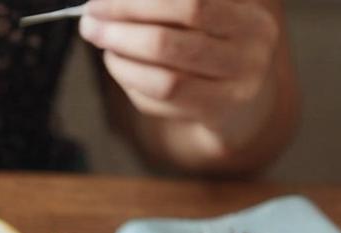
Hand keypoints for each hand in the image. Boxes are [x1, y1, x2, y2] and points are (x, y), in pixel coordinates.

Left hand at [79, 0, 280, 127]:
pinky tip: (118, 64)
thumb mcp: (204, 11)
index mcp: (248, 13)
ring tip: (102, 44)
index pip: (189, 4)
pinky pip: (161, 102)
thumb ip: (167, 4)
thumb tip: (110, 2)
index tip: (98, 2)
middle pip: (168, 42)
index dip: (136, 3)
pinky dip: (131, 81)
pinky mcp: (218, 113)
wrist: (241, 93)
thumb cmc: (212, 37)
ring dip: (121, 61)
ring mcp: (237, 86)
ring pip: (164, 80)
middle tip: (89, 23)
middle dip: (119, 31)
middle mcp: (252, 48)